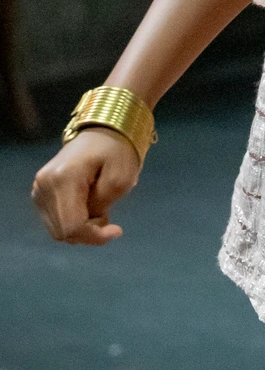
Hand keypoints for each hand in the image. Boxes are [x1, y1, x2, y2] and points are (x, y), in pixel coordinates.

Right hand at [31, 130, 141, 244]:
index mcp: (63, 178)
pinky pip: (55, 221)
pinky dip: (73, 221)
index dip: (94, 237)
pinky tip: (87, 207)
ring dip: (81, 228)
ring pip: (58, 230)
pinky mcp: (40, 193)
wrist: (101, 132)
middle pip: (62, 232)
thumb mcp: (121, 177)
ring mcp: (39, 189)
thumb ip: (102, 204)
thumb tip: (88, 223)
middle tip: (108, 216)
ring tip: (99, 208)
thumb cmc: (116, 150)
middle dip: (89, 232)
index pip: (72, 226)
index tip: (117, 231)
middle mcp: (44, 185)